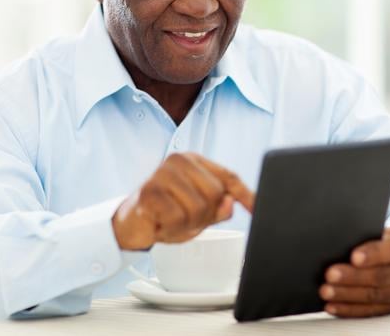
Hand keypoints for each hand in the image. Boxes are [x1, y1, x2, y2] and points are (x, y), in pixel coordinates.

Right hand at [112, 152, 254, 249]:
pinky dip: (172, 228)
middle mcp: (180, 161)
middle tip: (184, 218)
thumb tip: (231, 203)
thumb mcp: (199, 214)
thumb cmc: (165, 214)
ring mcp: (163, 173)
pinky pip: (178, 218)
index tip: (260, 208)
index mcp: (195, 162)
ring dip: (186, 224)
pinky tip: (160, 222)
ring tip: (171, 220)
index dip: (247, 194)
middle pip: (216, 194)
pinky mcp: (150, 191)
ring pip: (198, 208)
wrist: (129, 224)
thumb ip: (218, 208)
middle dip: (204, 216)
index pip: (229, 177)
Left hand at [319, 227, 389, 316]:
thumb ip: (374, 235)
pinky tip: (332, 306)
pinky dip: (349, 309)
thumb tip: (344, 240)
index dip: (374, 253)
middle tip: (330, 274)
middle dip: (354, 277)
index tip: (353, 256)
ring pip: (374, 296)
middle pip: (382, 277)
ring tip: (326, 291)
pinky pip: (370, 311)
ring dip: (347, 295)